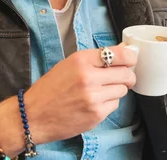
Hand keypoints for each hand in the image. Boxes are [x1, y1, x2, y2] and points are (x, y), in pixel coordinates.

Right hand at [21, 45, 135, 144]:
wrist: (33, 115)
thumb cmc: (49, 89)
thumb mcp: (68, 64)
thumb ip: (94, 59)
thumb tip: (121, 51)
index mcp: (81, 60)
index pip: (119, 54)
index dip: (130, 56)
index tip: (132, 58)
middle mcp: (89, 77)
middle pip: (126, 73)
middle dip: (127, 75)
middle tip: (121, 77)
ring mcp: (94, 97)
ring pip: (123, 90)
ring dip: (116, 90)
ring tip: (101, 91)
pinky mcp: (96, 114)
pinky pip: (115, 105)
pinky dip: (109, 103)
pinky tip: (94, 103)